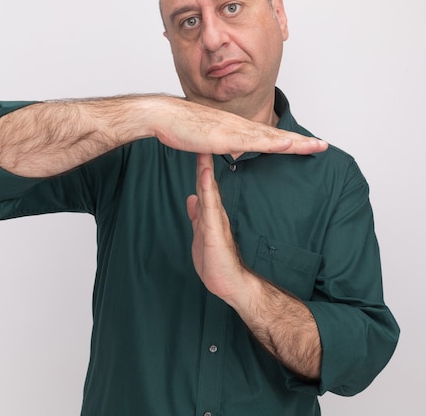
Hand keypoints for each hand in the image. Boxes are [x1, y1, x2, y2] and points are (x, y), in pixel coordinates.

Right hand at [155, 97, 327, 156]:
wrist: (165, 116)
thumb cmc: (181, 126)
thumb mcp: (207, 140)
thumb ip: (222, 145)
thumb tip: (232, 151)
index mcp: (237, 128)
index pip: (268, 136)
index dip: (289, 141)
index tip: (307, 145)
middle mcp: (240, 127)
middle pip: (277, 136)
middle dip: (302, 141)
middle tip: (324, 145)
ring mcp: (235, 130)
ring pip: (271, 138)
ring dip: (296, 142)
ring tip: (316, 145)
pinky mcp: (226, 136)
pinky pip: (254, 141)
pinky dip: (273, 143)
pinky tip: (287, 144)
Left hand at [186, 153, 246, 300]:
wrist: (233, 285)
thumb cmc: (218, 264)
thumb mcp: (201, 234)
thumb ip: (197, 216)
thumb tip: (191, 198)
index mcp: (211, 215)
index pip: (205, 187)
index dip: (200, 168)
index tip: (197, 148)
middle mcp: (216, 215)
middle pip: (207, 184)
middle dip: (203, 162)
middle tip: (202, 140)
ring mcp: (217, 222)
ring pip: (210, 192)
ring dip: (205, 170)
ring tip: (204, 151)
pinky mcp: (215, 232)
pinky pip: (210, 207)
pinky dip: (208, 190)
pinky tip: (206, 175)